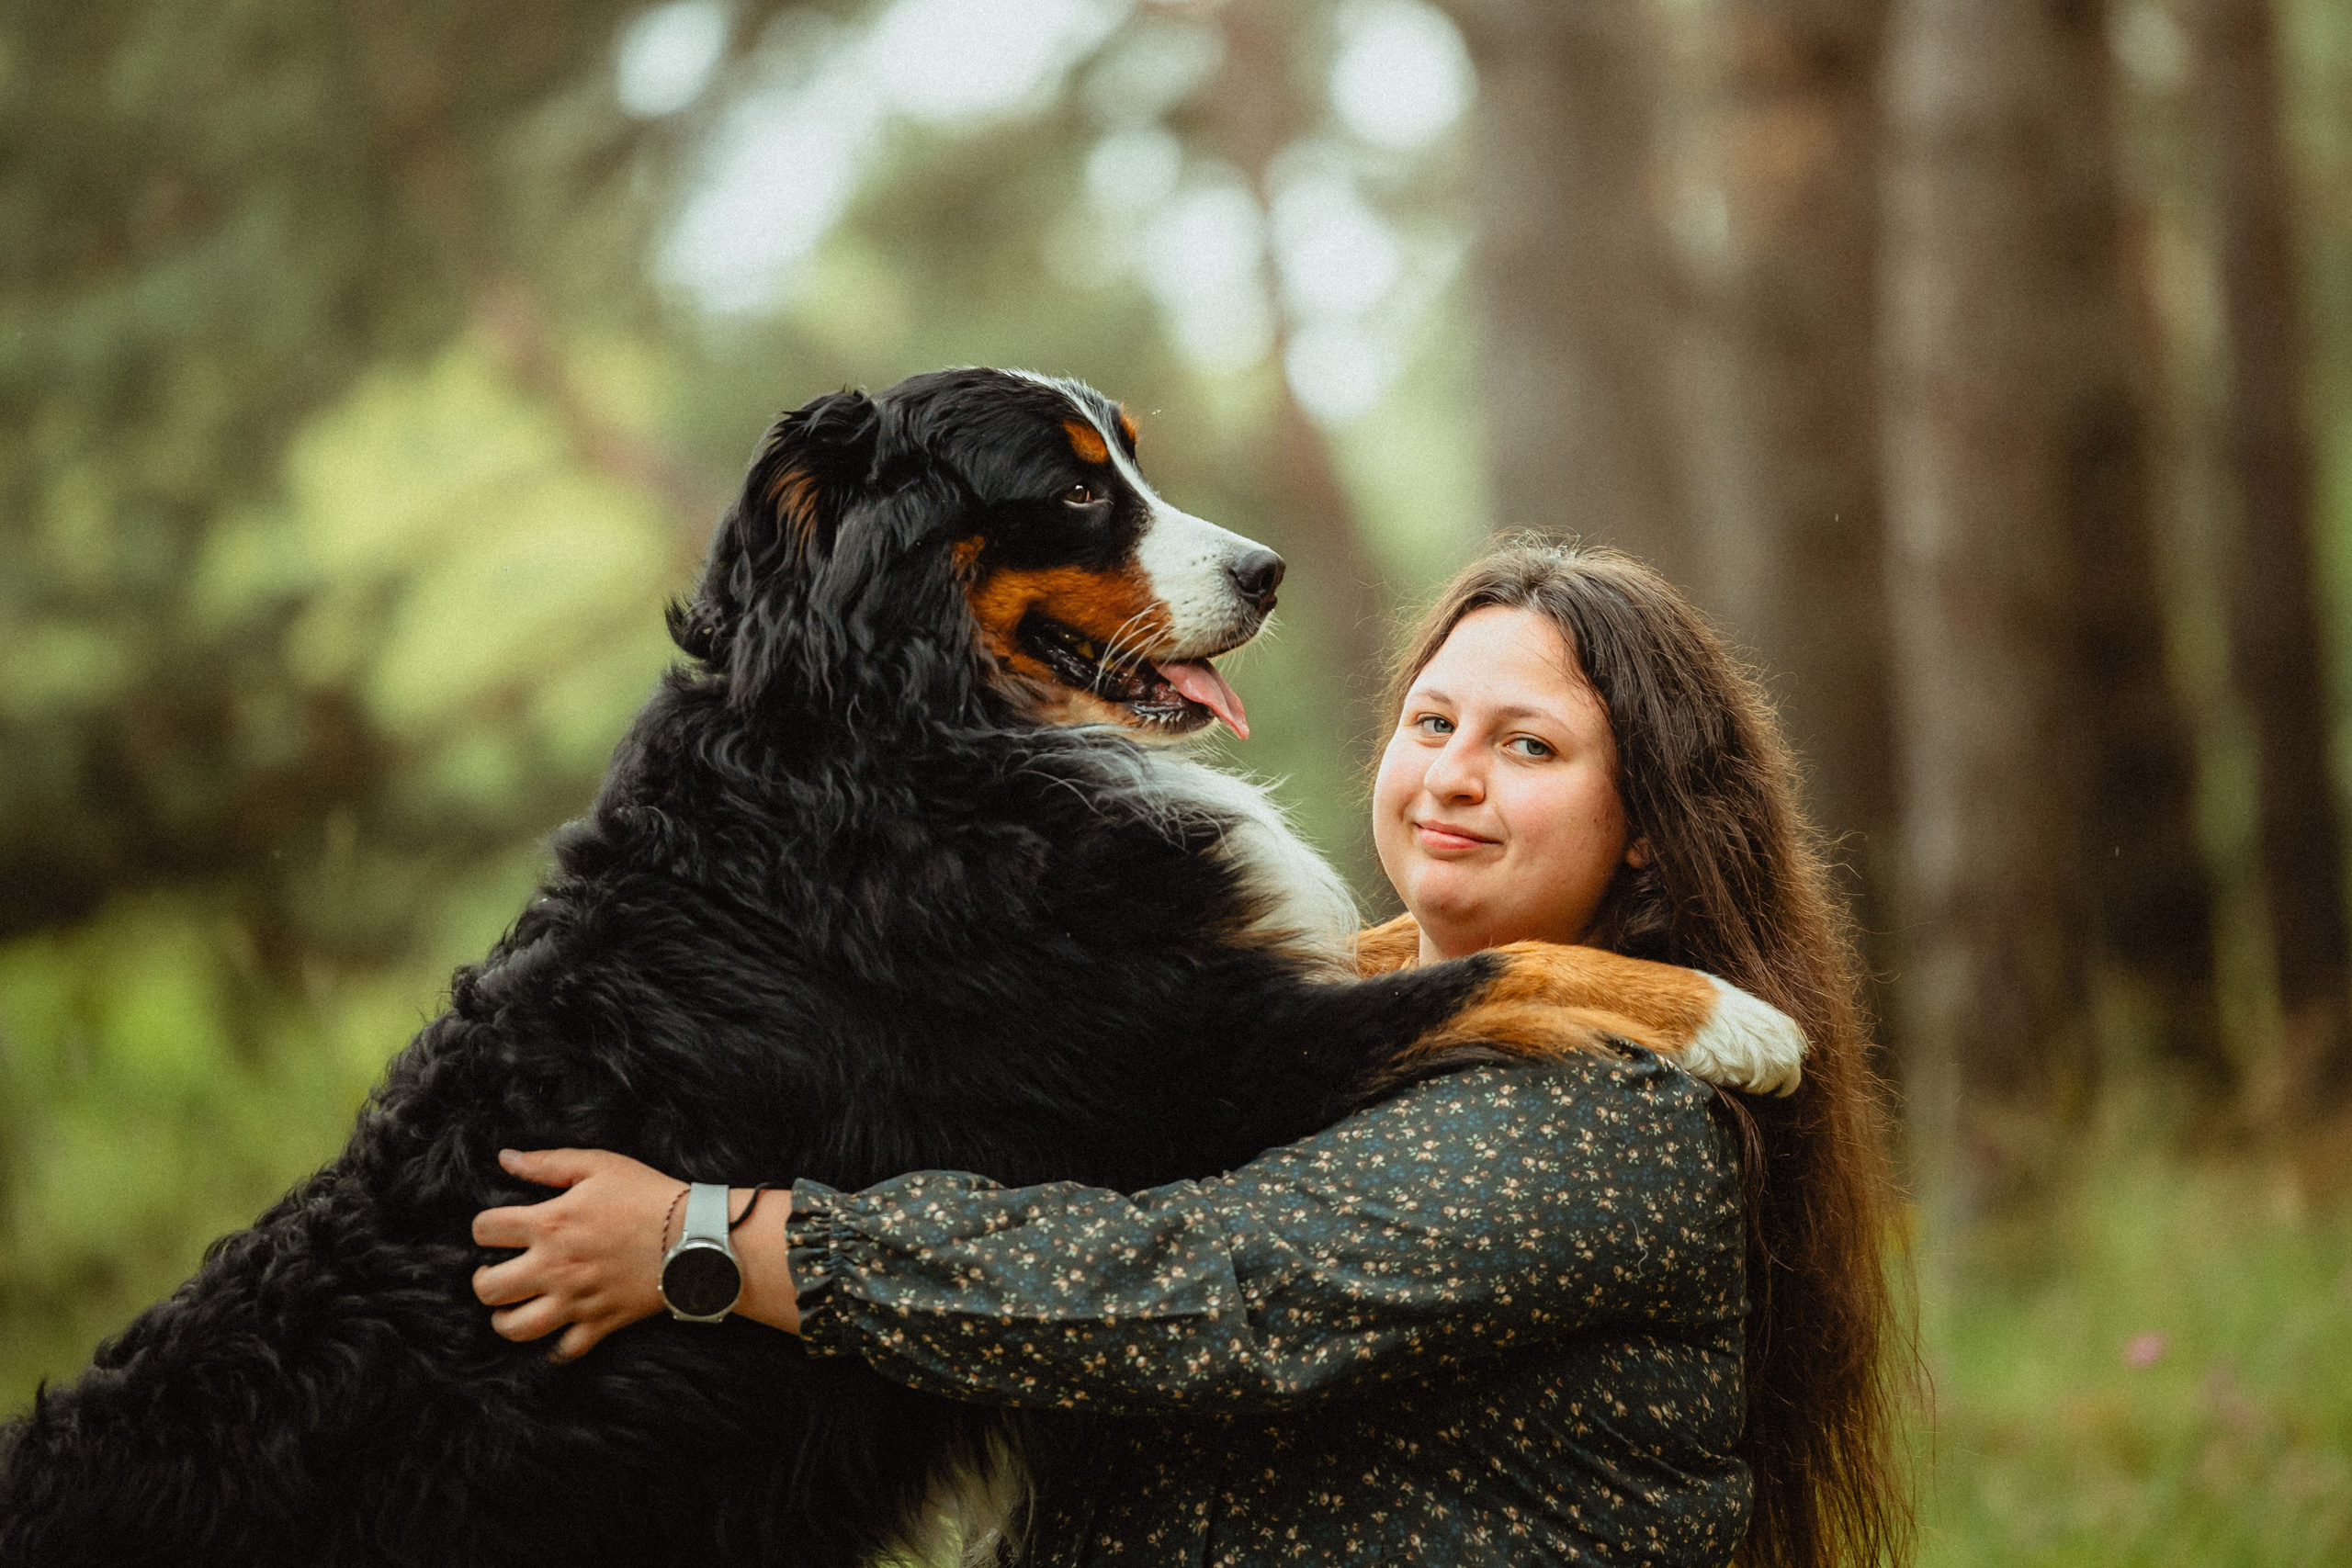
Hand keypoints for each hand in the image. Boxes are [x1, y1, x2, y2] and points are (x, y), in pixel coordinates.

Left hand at [472, 1148, 679, 1361]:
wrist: (696, 1236)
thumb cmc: (648, 1194)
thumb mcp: (599, 1165)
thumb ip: (548, 1163)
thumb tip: (506, 1158)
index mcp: (550, 1223)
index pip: (485, 1230)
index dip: (483, 1228)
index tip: (497, 1229)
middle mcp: (554, 1267)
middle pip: (488, 1289)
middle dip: (483, 1281)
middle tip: (498, 1271)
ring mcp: (576, 1300)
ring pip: (515, 1328)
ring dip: (505, 1319)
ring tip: (514, 1306)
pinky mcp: (600, 1322)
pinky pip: (564, 1351)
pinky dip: (554, 1348)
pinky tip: (555, 1332)